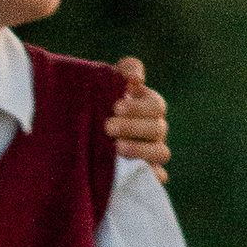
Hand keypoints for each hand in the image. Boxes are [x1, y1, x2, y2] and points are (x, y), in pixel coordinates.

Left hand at [106, 55, 169, 176]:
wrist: (84, 127)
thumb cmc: (101, 100)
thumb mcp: (110, 79)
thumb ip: (127, 69)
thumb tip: (136, 78)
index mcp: (150, 106)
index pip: (155, 106)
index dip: (138, 107)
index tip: (115, 107)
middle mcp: (156, 129)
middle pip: (157, 128)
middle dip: (133, 127)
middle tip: (107, 127)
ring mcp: (152, 151)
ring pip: (161, 152)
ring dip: (141, 150)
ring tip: (117, 148)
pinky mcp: (145, 172)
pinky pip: (157, 177)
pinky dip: (152, 176)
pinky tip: (134, 173)